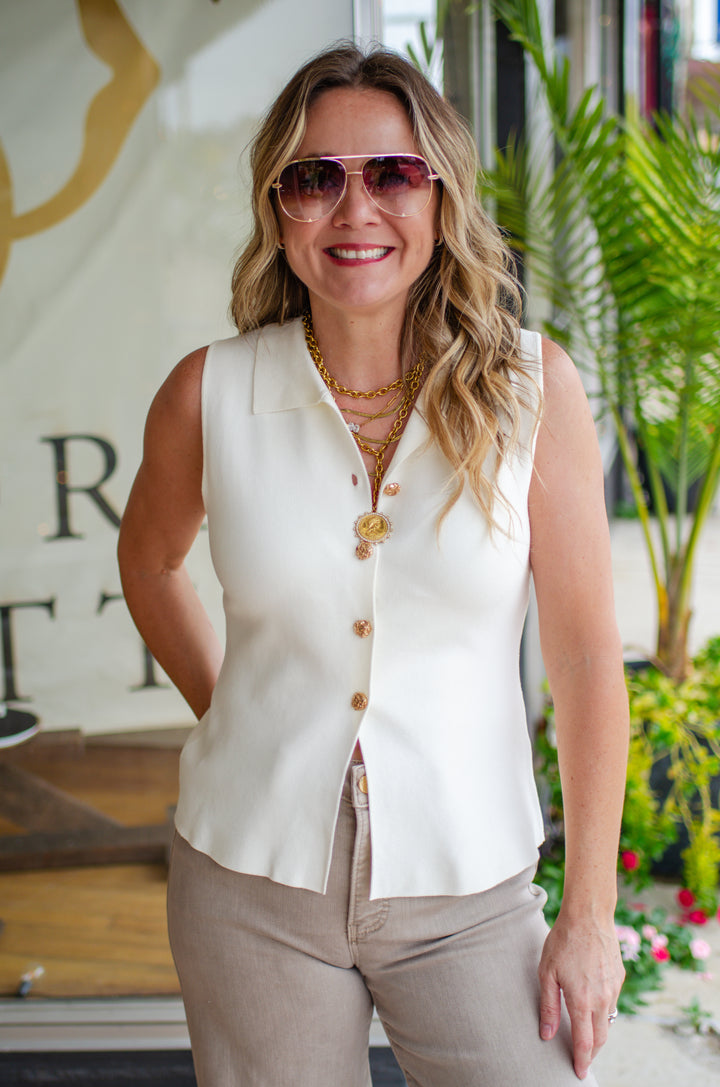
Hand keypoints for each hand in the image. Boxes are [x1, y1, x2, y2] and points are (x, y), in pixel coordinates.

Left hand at [538, 910, 623, 1079]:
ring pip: (608, 1020)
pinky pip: (612, 1002)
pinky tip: (592, 1006)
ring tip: (585, 1034)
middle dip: (592, 1053)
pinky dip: (603, 1011)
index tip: (578, 1072)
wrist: (589, 915)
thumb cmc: (563, 941)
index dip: (582, 1061)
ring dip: (598, 1032)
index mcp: (582, 1000)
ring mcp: (613, 988)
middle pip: (601, 1038)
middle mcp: (602, 998)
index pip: (585, 1042)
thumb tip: (546, 1034)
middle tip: (581, 1059)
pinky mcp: (619, 977)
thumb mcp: (546, 972)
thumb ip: (548, 1006)